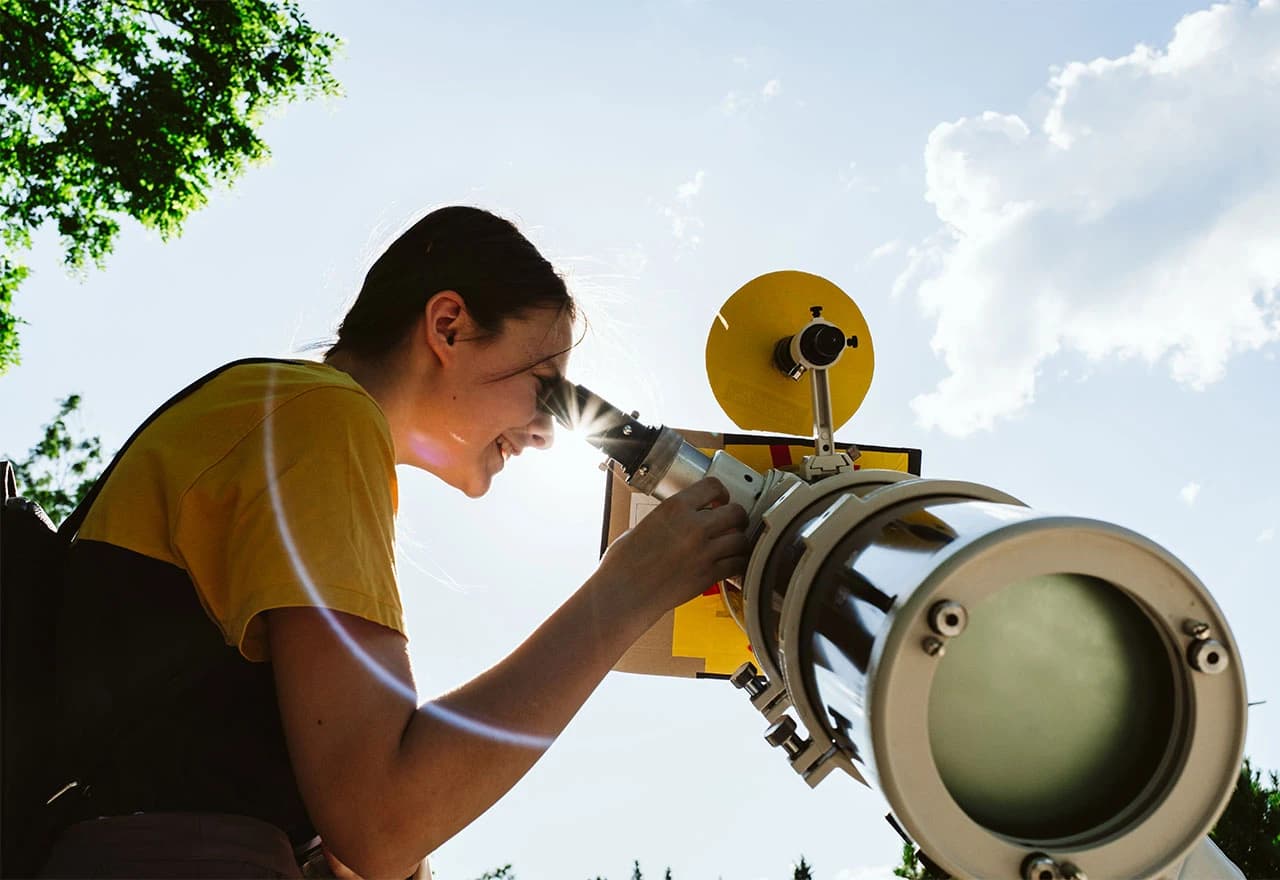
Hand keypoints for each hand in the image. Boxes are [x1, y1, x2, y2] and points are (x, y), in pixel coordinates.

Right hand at [599, 477, 750, 617]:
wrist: (623, 593)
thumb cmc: (623, 564)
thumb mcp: (643, 526)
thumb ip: (668, 519)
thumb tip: (679, 521)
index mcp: (674, 509)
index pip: (713, 486)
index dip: (721, 492)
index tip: (721, 499)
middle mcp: (693, 527)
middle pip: (736, 512)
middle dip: (736, 516)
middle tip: (732, 521)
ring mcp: (703, 552)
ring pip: (741, 539)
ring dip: (739, 541)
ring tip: (732, 544)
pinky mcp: (708, 575)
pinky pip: (737, 564)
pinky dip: (737, 563)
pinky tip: (730, 563)